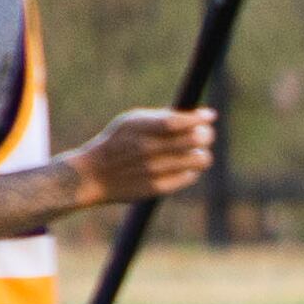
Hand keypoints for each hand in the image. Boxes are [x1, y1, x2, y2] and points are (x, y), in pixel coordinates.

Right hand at [68, 108, 214, 207]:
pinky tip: (182, 166)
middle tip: (204, 134)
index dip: (198, 118)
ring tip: (194, 152)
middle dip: (205, 134)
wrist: (94, 175)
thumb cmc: (118, 142)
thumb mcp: (131, 122)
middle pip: (194, 139)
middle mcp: (146, 149)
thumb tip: (199, 117)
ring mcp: (152, 170)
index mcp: (139, 127)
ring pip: (199, 160)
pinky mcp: (157, 188)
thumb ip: (161, 118)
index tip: (209, 116)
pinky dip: (191, 170)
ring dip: (201, 153)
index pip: (177, 121)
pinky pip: (189, 176)